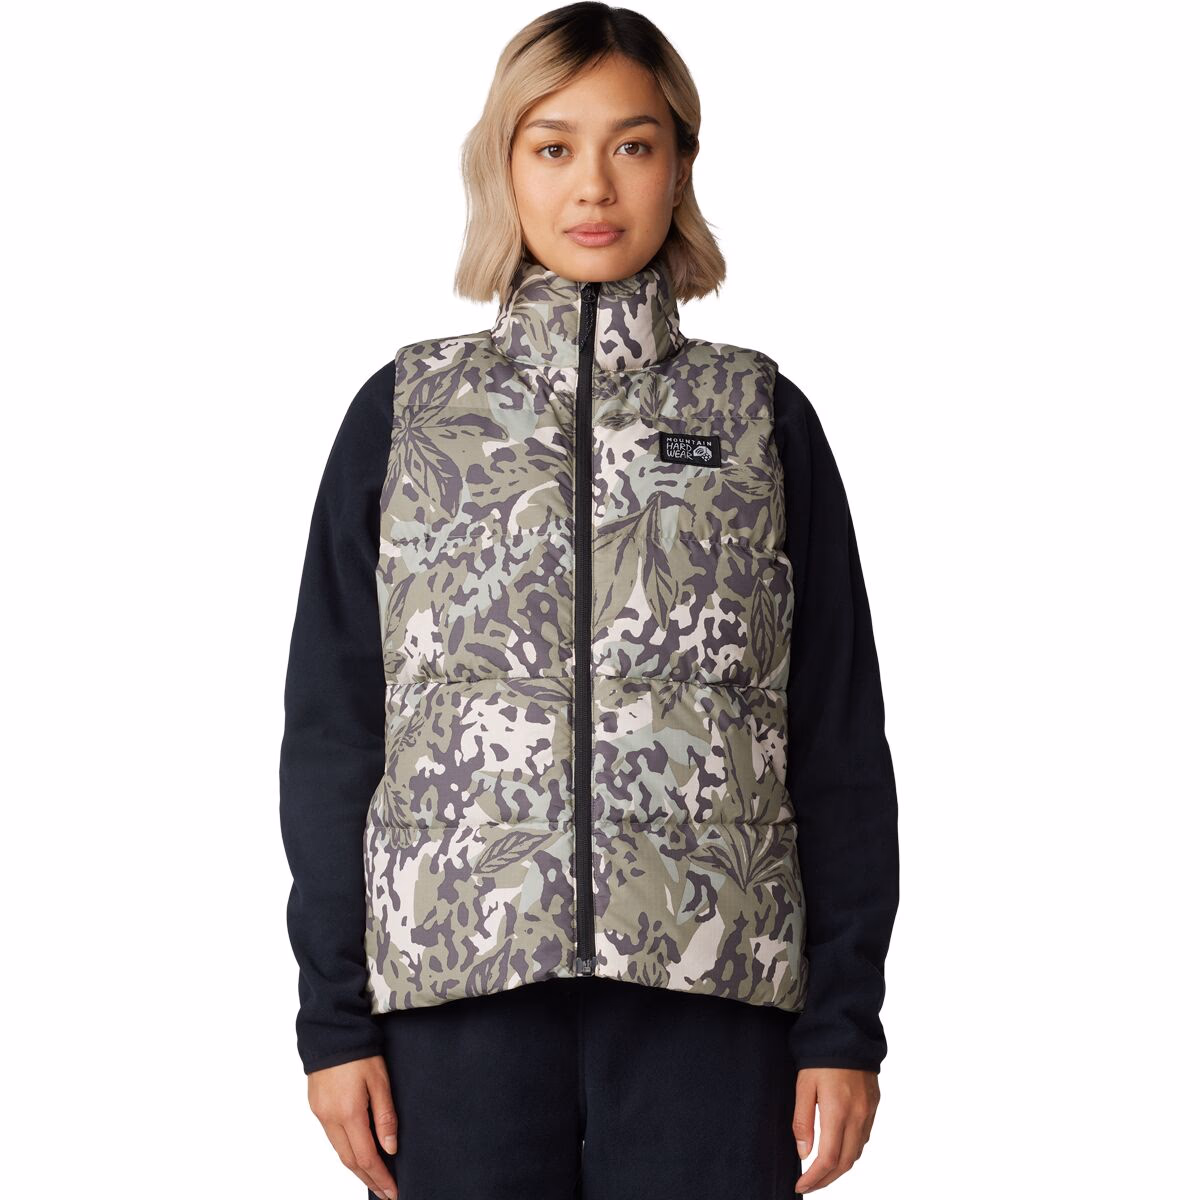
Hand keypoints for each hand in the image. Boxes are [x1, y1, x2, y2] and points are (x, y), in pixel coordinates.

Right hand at [307, 1055, 398, 1199]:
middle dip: (369, 1179)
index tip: (393, 1191)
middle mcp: (331, 1118)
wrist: (331, 1031)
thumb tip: (390, 1148)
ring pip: (339, 1151)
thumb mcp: (380, 1080)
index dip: (380, 1177)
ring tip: (374, 1179)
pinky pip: (332, 1138)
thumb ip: (385, 1115)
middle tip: (385, 1193)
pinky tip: (357, 1154)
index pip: (366, 1157)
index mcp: (348, 1113)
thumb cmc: (359, 1051)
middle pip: (350, 1161)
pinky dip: (346, 1151)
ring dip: (357, 1168)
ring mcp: (321, 1114)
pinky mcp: (317, 1107)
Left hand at [791, 1067, 879, 1192]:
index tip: (801, 1186)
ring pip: (856, 1153)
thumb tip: (803, 1153)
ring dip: (839, 1168)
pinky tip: (838, 1149)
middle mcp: (857, 1117)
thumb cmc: (822, 1056)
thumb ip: (803, 1121)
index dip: (814, 1178)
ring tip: (821, 1172)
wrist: (848, 1032)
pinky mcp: (873, 1106)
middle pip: (845, 1163)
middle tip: (809, 1185)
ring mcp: (868, 1112)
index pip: (828, 1159)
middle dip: (826, 1180)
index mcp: (838, 1112)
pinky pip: (863, 1138)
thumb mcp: (804, 1085)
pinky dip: (850, 1151)